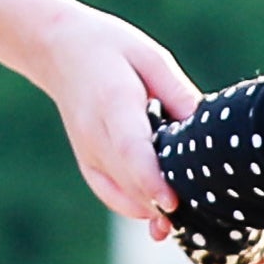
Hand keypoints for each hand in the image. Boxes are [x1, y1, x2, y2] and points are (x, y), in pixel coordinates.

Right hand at [0, 0, 198, 220]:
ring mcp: (87, 153)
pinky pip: (112, 196)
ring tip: (187, 216)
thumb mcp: (150, 57)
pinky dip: (137, 207)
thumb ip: (178, 93)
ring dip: (153, 209)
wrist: (57, 50)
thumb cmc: (110, 48)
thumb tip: (206, 128)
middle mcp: (95, 135)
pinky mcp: (86, 163)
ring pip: (123, 195)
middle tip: (202, 212)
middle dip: (163, 202)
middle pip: (129, 182)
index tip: (173, 202)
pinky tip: (161, 211)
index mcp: (113, 101)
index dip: (151, 180)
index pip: (130, 150)